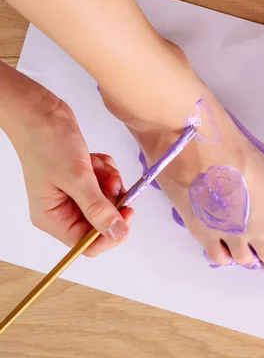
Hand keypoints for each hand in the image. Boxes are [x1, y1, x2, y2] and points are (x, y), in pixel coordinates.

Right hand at [10, 94, 132, 256]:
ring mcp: (74, 194)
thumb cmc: (47, 141)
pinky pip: (107, 183)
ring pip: (109, 200)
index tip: (127, 213)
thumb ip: (98, 208)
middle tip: (108, 181)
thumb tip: (117, 232)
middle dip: (111, 199)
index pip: (88, 245)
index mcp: (52, 218)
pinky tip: (93, 158)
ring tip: (95, 165)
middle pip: (103, 221)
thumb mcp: (76, 177)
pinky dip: (106, 171)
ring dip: (109, 181)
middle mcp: (62, 210)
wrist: (42, 112)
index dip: (112, 233)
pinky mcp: (83, 180)